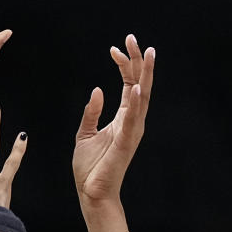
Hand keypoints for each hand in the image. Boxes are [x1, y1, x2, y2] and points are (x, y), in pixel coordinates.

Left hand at [72, 34, 154, 212]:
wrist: (91, 193)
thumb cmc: (90, 168)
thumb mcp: (85, 134)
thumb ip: (91, 112)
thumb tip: (97, 90)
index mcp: (123, 118)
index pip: (128, 84)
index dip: (124, 65)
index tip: (114, 48)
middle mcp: (132, 121)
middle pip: (139, 84)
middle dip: (137, 61)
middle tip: (133, 38)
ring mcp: (131, 131)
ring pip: (142, 97)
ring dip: (144, 75)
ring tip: (146, 53)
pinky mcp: (126, 142)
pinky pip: (133, 119)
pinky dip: (136, 103)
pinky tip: (137, 87)